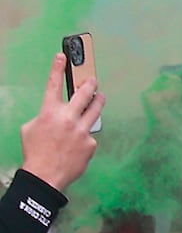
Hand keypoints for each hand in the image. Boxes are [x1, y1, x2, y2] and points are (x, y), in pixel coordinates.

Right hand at [20, 54, 102, 192]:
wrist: (45, 176)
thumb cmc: (35, 152)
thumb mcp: (31, 129)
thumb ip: (45, 116)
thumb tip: (56, 113)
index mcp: (49, 112)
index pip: (53, 85)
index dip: (57, 68)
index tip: (63, 56)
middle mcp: (68, 117)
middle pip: (85, 92)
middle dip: (90, 83)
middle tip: (93, 79)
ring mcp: (82, 129)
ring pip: (96, 108)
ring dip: (98, 100)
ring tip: (99, 97)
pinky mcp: (91, 142)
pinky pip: (91, 133)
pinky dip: (86, 136)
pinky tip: (78, 144)